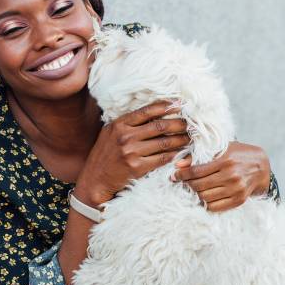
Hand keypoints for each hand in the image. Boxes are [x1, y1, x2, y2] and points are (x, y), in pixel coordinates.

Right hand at [74, 99, 189, 205]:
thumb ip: (128, 124)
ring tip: (189, 138)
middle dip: (178, 124)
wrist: (95, 180)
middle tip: (189, 124)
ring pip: (164, 143)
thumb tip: (153, 113)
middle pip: (160, 126)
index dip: (166, 106)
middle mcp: (125, 136)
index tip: (180, 104)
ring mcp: (131, 152)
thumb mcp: (110, 134)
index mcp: (119, 124)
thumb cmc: (105, 156)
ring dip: (180, 140)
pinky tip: (181, 153)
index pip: (147, 111)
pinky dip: (174, 155)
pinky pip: (162, 159)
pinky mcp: (137, 167)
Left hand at [171, 141, 270, 212]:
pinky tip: (204, 197)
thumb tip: (179, 164)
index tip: (174, 176)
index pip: (196, 171)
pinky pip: (215, 207)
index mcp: (225, 160)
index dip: (182, 175)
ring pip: (205, 197)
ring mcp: (236, 189)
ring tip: (193, 189)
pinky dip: (206, 204)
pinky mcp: (239, 200)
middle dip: (187, 185)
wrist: (262, 166)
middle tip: (183, 182)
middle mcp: (231, 176)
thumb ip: (200, 155)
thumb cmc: (239, 154)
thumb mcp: (222, 148)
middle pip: (199, 186)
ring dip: (196, 194)